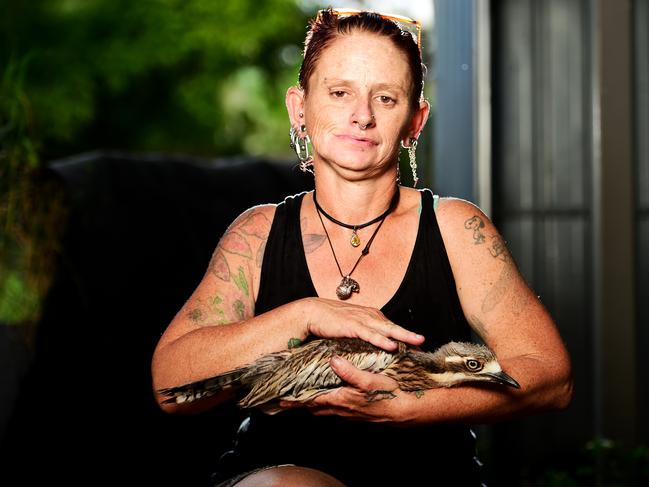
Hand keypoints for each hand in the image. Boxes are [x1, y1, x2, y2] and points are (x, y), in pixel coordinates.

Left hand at [280, 356, 404, 422]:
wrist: (406, 410)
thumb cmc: (389, 395)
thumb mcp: (370, 380)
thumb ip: (350, 372)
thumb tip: (333, 360)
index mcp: (341, 400)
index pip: (311, 400)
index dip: (295, 400)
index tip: (279, 398)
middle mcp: (341, 409)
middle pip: (313, 407)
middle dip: (299, 403)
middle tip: (285, 397)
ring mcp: (348, 412)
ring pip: (323, 408)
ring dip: (312, 403)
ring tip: (301, 396)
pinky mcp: (355, 411)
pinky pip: (333, 408)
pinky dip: (324, 403)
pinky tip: (327, 395)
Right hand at [303, 297, 423, 351]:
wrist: (312, 312)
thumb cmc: (330, 321)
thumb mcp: (351, 327)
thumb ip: (364, 334)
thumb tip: (373, 346)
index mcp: (371, 316)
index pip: (392, 327)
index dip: (405, 336)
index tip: (418, 347)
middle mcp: (370, 316)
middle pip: (394, 327)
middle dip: (410, 335)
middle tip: (424, 342)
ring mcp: (362, 320)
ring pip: (387, 329)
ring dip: (403, 335)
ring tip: (417, 341)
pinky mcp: (352, 326)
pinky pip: (370, 334)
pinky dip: (382, 340)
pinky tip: (392, 345)